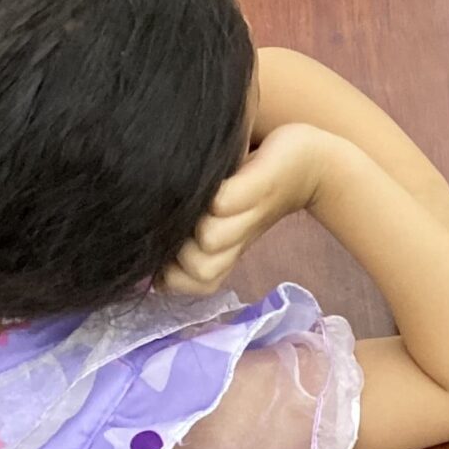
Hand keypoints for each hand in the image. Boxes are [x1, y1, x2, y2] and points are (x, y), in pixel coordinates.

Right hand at [163, 122, 335, 294]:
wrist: (312, 163)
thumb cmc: (254, 185)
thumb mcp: (222, 217)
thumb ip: (187, 233)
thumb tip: (137, 240)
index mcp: (227, 250)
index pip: (189, 285)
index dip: (170, 274)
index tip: (169, 248)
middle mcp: (238, 238)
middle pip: (200, 270)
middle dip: (182, 252)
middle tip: (185, 224)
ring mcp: (251, 213)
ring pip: (209, 240)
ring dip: (196, 222)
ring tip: (198, 202)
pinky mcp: (260, 184)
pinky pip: (224, 202)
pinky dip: (212, 195)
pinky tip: (213, 181)